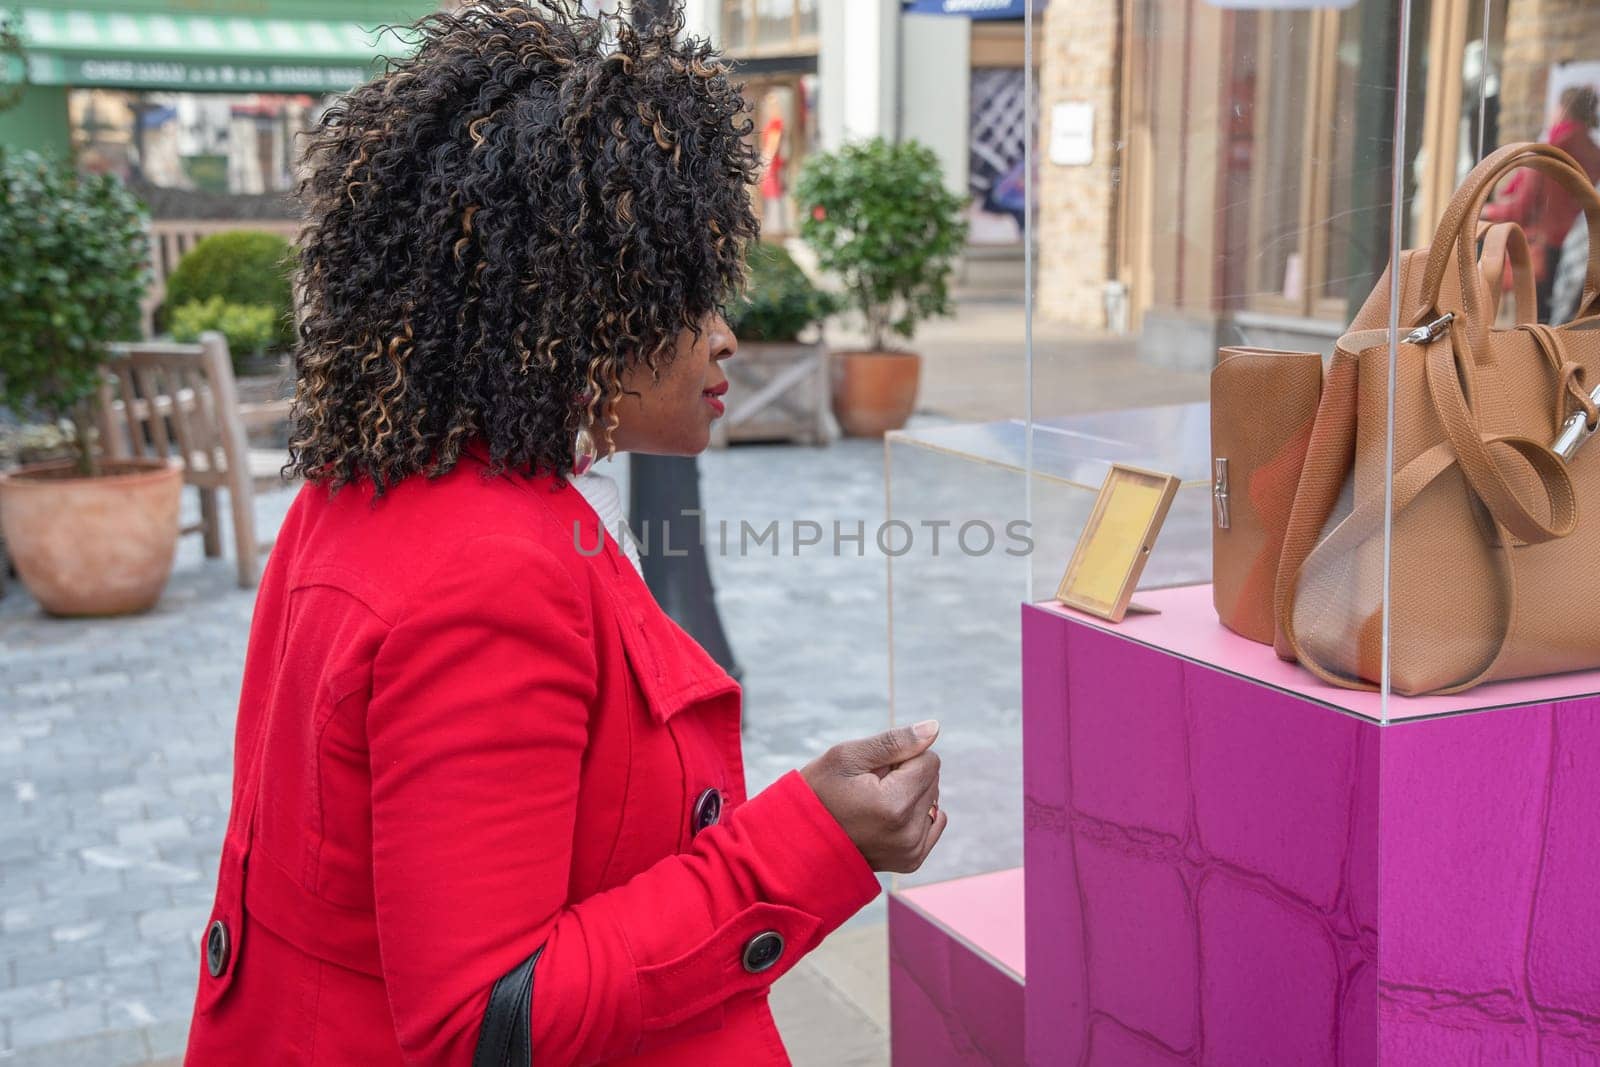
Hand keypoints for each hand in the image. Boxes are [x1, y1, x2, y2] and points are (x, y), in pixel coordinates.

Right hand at [799, 720, 946, 873]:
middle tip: (868, 790)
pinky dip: (915, 815)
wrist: (799, 840)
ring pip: (932, 800)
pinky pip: (934, 822)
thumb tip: (934, 727)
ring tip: (873, 806)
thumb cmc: (818, 792)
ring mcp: (911, 851)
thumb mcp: (847, 757)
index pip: (929, 760)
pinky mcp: (912, 860)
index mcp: (895, 805)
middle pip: (932, 780)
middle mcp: (908, 833)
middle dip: (905, 776)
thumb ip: (895, 741)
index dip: (899, 758)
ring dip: (909, 795)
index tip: (872, 772)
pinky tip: (886, 819)